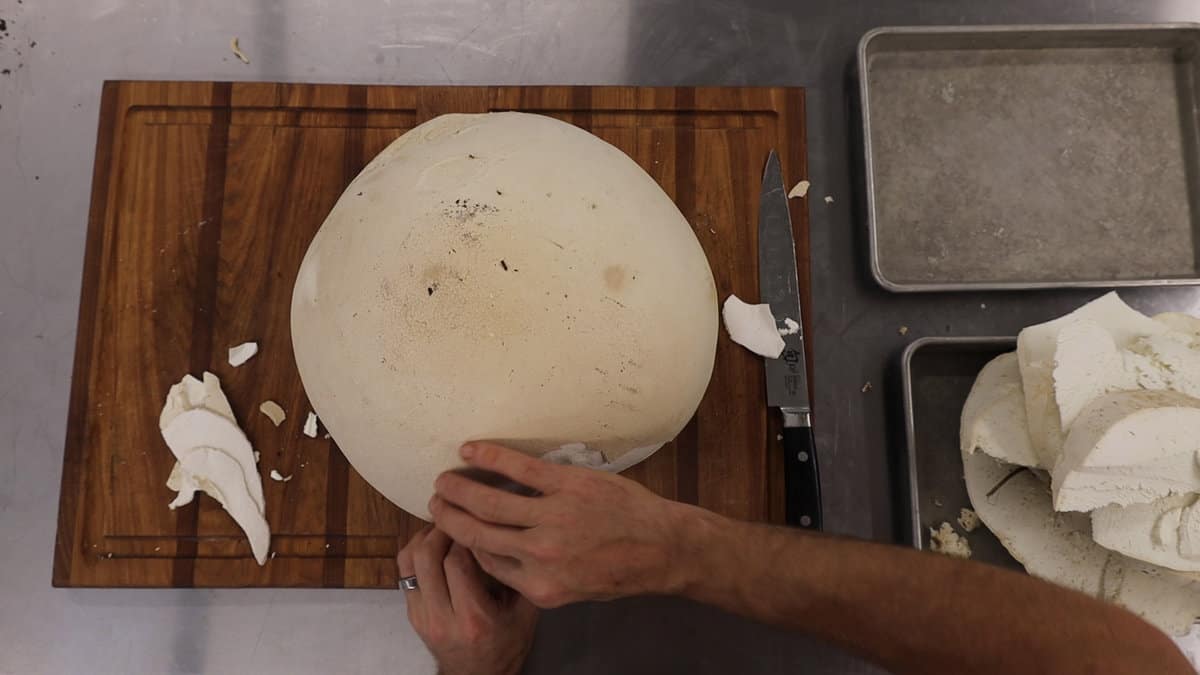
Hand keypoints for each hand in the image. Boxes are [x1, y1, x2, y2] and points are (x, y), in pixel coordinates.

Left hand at [398, 526, 538, 674]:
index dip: (465, 535)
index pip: (457, 562)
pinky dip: (417, 552)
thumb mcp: (525, 612)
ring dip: (423, 538)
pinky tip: (434, 546)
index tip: (476, 522)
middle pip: (426, 558)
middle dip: (440, 530)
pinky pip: (405, 573)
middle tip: (456, 517)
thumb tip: (506, 532)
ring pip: (408, 562)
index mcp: (474, 618)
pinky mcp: (412, 615)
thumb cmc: (507, 644)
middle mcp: (443, 618)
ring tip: (443, 528)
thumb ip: (517, 576)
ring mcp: (422, 617)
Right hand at [428, 442, 691, 607]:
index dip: (463, 542)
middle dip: (448, 516)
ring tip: (443, 479)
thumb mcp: (573, 591)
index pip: (486, 560)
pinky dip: (490, 457)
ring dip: (460, 488)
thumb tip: (501, 558)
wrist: (663, 547)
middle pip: (477, 532)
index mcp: (539, 585)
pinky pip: (519, 468)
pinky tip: (471, 450)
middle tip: (434, 501)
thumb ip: (535, 578)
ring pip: (490, 502)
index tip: (451, 527)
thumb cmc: (621, 570)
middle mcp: (540, 555)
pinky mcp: (568, 486)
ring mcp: (553, 518)